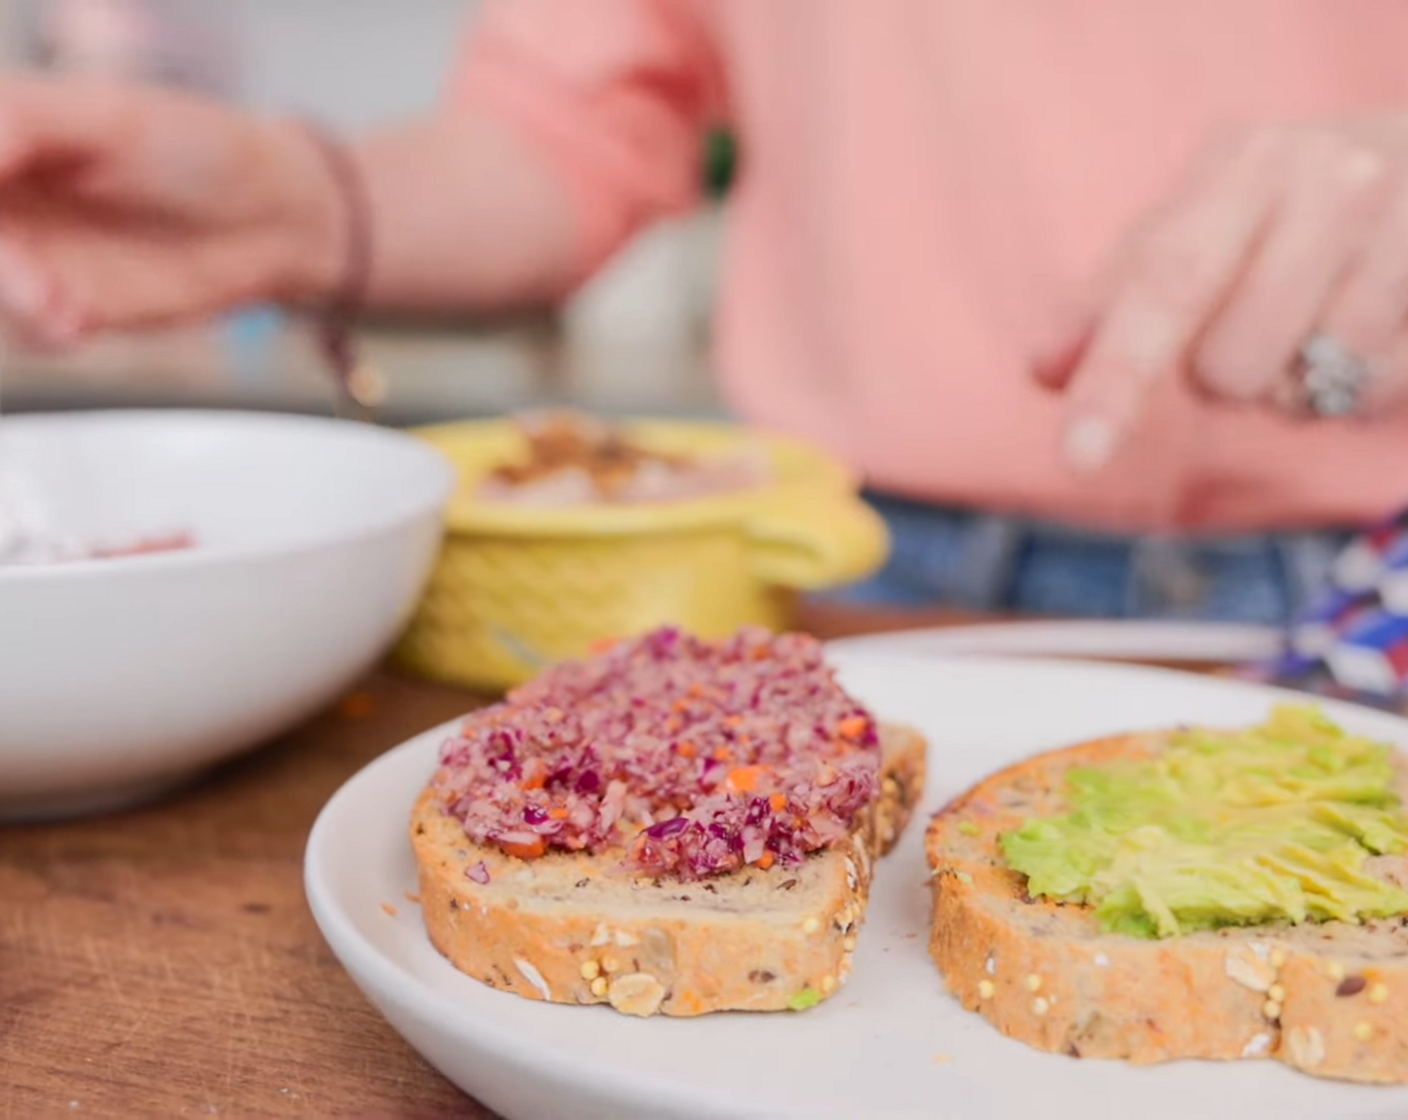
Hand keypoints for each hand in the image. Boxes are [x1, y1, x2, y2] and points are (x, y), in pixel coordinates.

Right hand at [0, 75, 343, 347]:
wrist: (274, 217)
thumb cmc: (199, 148)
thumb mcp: (111, 115)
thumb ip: (25, 122)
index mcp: (5, 134)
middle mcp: (6, 196)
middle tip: (27, 274)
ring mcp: (33, 254)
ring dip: (12, 300)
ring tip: (59, 303)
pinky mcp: (71, 307)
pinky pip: (30, 330)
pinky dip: (44, 330)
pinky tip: (78, 319)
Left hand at [1037, 117, 1407, 470]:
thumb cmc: (1284, 210)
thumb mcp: (1194, 228)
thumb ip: (1110, 300)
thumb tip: (1042, 370)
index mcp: (1246, 165)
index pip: (1164, 285)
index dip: (1116, 379)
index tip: (1077, 456)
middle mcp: (1334, 182)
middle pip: (1229, 366)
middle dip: (1222, 377)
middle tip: (1255, 323)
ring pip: (1304, 394)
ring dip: (1293, 387)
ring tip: (1318, 319)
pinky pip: (1374, 398)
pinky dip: (1355, 390)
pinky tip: (1371, 330)